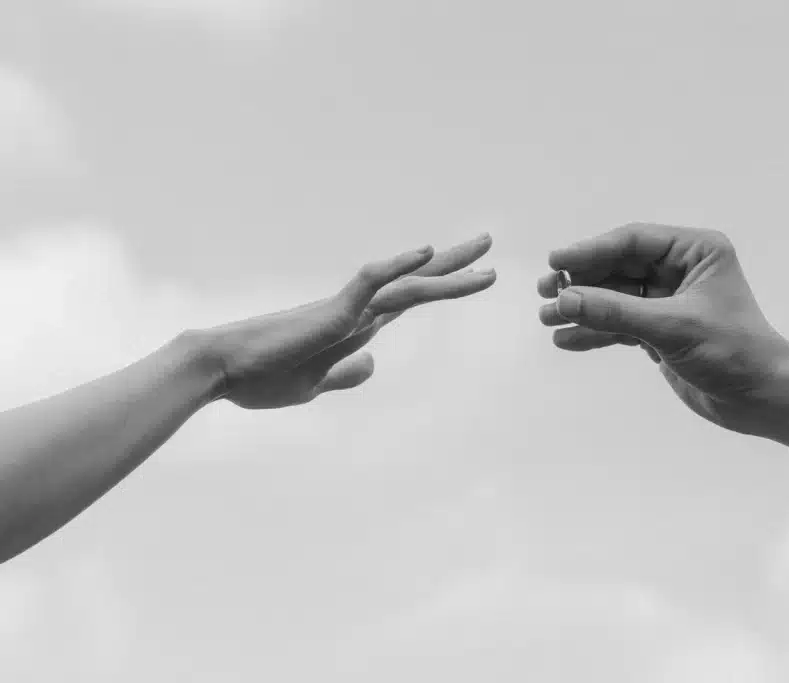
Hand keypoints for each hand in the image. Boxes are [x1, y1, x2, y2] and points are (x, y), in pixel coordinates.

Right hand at [197, 233, 495, 409]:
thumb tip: (373, 363)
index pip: (409, 300)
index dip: (443, 286)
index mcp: (356, 328)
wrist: (219, 371)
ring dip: (447, 268)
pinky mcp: (331, 314)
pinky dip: (398, 266)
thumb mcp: (315, 384)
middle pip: (415, 283)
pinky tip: (425, 252)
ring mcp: (346, 311)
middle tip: (488, 243)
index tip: (476, 276)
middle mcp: (357, 313)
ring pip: (406, 284)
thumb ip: (345, 373)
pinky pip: (370, 283)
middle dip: (454, 265)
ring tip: (484, 251)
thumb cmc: (259, 377)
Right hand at [537, 223, 788, 465]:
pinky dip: (595, 332)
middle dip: (582, 282)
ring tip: (547, 319)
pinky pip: (620, 325)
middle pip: (618, 268)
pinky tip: (566, 340)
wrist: (762, 399)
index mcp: (695, 252)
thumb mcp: (672, 327)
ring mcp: (668, 302)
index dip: (591, 250)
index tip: (556, 262)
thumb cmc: (733, 352)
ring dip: (582, 308)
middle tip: (545, 292)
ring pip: (615, 298)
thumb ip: (616, 312)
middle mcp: (680, 271)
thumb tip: (564, 299)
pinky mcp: (661, 332)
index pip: (633, 242)